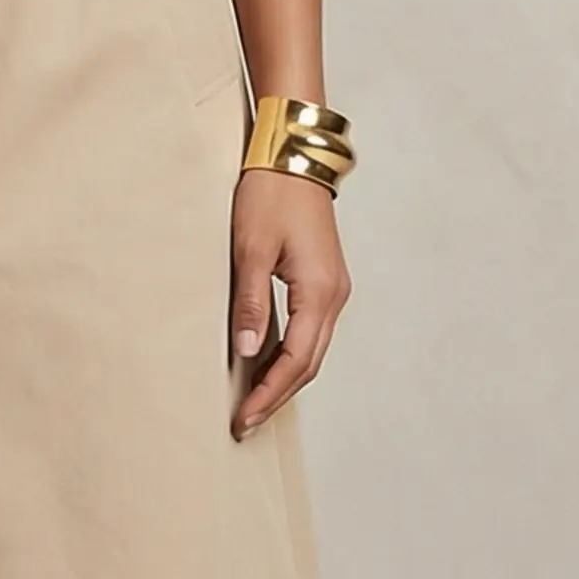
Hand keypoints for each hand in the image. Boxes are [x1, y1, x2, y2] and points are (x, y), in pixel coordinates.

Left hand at [228, 168, 348, 435]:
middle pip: (309, 363)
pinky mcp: (324, 280)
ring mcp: (333, 288)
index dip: (269, 393)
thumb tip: (248, 351)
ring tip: (254, 401)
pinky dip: (291, 354)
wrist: (294, 155)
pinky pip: (311, 331)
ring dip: (285, 378)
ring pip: (312, 350)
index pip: (295, 360)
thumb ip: (251, 303)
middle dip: (277, 396)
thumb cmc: (270, 195)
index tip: (244, 417)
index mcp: (318, 292)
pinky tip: (268, 364)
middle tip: (245, 422)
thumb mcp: (250, 250)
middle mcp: (334, 296)